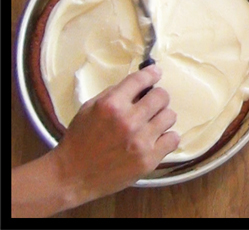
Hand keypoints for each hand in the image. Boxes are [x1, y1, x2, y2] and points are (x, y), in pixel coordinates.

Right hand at [53, 65, 178, 205]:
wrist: (73, 175)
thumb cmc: (79, 139)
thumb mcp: (90, 107)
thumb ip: (114, 94)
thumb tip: (138, 86)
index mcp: (112, 104)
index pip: (142, 79)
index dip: (152, 74)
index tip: (156, 73)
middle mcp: (129, 121)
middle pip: (161, 96)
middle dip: (157, 97)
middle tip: (152, 103)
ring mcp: (140, 142)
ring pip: (169, 116)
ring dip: (162, 117)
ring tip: (153, 123)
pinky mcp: (148, 161)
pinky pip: (173, 140)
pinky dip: (167, 137)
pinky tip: (157, 139)